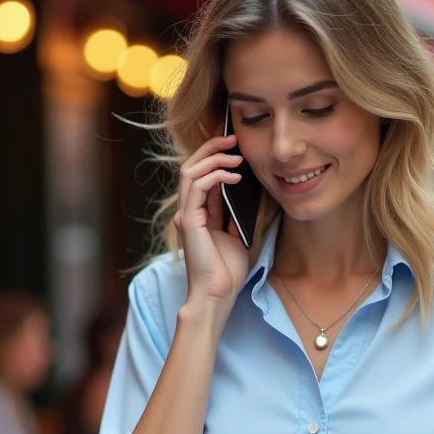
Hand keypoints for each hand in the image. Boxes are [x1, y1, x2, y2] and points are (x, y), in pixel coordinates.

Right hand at [173, 134, 251, 307]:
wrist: (218, 294)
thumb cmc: (227, 271)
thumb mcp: (236, 235)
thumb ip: (235, 214)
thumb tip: (247, 191)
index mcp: (198, 213)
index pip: (200, 175)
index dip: (214, 156)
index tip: (234, 146)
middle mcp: (187, 211)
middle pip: (190, 166)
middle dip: (211, 149)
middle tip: (233, 139)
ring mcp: (185, 215)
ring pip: (190, 172)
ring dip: (214, 159)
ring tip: (236, 157)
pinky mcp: (189, 220)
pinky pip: (197, 187)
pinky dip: (215, 176)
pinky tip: (234, 177)